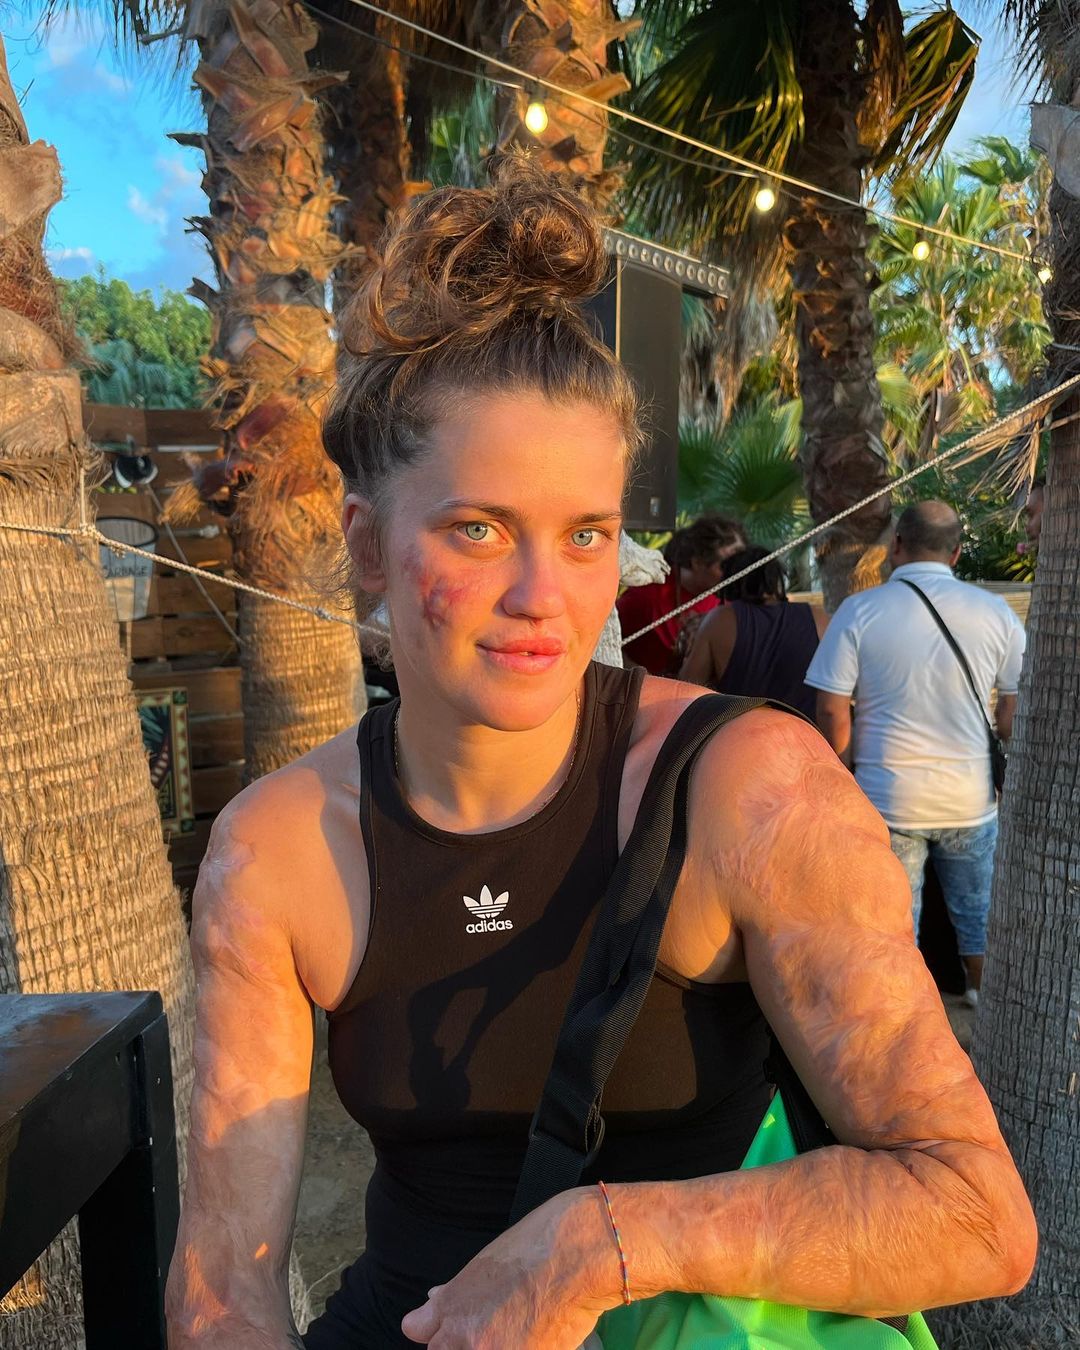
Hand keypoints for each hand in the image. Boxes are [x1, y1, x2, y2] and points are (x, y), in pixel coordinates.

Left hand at [400, 1189, 616, 1348]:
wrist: (576, 1257)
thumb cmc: (537, 1246)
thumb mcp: (485, 1262)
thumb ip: (457, 1291)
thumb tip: (434, 1298)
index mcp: (452, 1303)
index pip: (417, 1330)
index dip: (435, 1330)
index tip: (447, 1329)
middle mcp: (464, 1336)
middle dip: (462, 1342)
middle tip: (491, 1327)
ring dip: (491, 1346)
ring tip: (516, 1330)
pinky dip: (521, 1349)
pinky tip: (535, 1336)